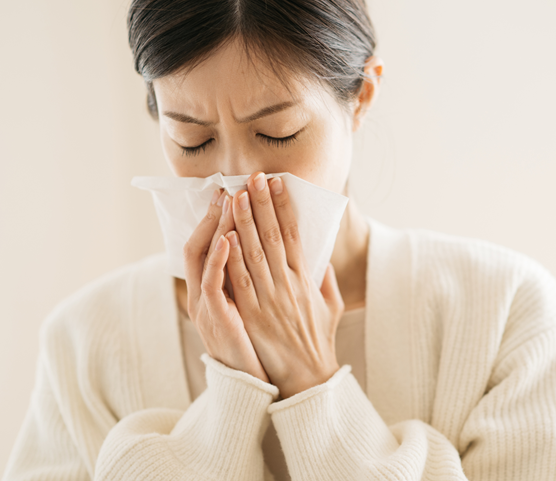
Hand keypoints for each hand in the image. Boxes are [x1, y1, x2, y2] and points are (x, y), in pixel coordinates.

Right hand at [183, 188, 269, 382]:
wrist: (256, 383)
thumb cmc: (263, 348)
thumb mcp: (261, 311)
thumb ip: (270, 283)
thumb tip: (295, 259)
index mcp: (223, 287)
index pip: (222, 243)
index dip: (230, 217)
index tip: (243, 193)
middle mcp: (211, 292)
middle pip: (212, 243)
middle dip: (223, 213)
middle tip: (232, 185)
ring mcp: (210, 305)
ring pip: (210, 257)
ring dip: (220, 227)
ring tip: (231, 200)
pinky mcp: (216, 318)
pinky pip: (212, 285)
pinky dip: (218, 261)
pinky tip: (227, 240)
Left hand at [224, 172, 344, 398]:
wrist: (306, 377)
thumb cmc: (318, 341)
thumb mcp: (332, 306)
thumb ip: (324, 280)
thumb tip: (319, 257)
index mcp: (306, 278)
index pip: (293, 234)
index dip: (284, 206)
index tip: (278, 183)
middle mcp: (286, 283)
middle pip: (270, 235)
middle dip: (261, 203)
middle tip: (253, 177)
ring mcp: (266, 298)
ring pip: (251, 251)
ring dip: (242, 221)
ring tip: (236, 195)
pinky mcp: (249, 314)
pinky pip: (236, 279)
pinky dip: (229, 255)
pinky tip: (223, 233)